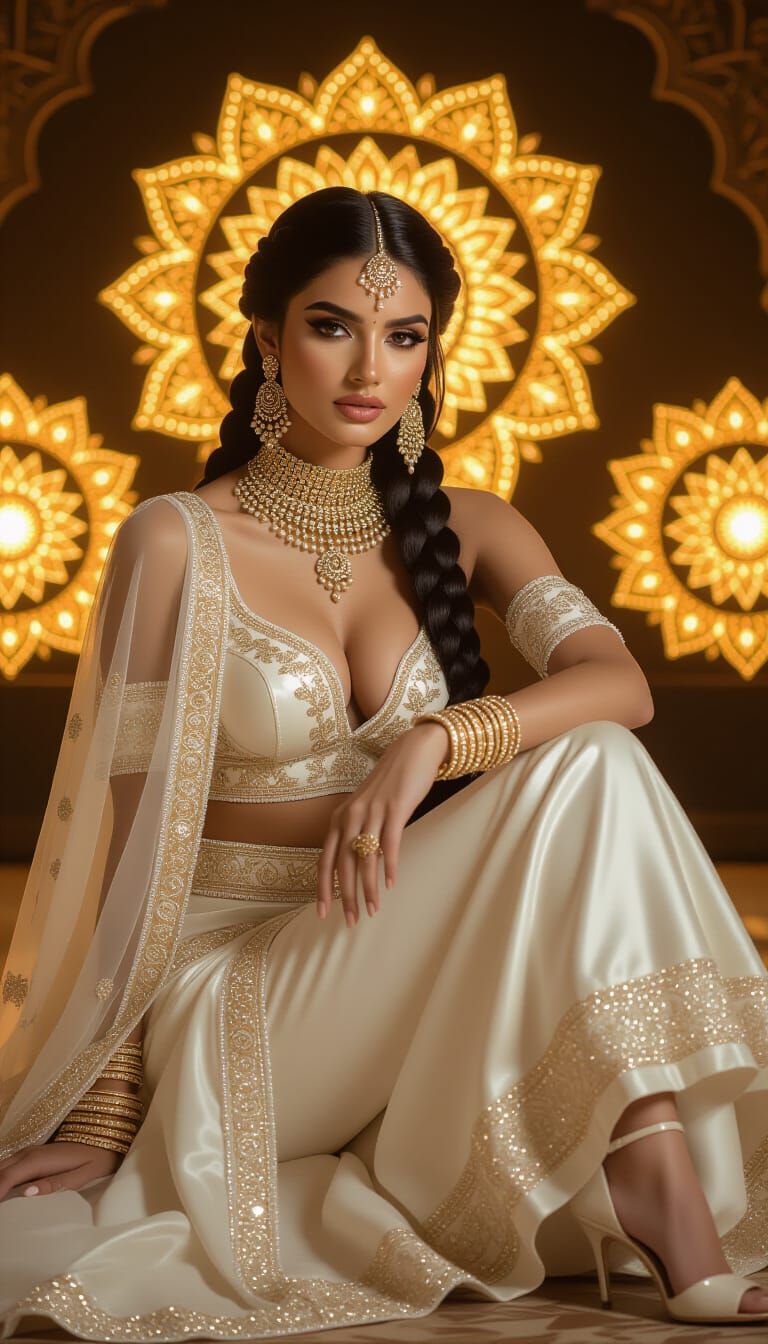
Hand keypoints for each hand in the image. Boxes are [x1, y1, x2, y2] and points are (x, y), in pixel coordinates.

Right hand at [0, 1140, 120, 1198]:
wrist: (103, 1140)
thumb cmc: (93, 1161)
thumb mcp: (79, 1176)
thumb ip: (53, 1185)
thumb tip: (26, 1193)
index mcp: (38, 1160)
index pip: (5, 1177)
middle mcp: (28, 1153)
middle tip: (1, 1215)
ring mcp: (28, 1152)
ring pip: (1, 1168)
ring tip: (3, 1208)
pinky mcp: (30, 1156)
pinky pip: (8, 1167)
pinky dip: (2, 1179)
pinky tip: (5, 1195)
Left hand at [316, 720, 448, 924]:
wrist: (412, 752)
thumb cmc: (389, 784)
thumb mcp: (365, 808)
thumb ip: (357, 832)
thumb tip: (356, 864)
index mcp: (340, 818)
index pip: (325, 859)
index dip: (322, 888)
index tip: (322, 912)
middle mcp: (351, 815)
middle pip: (342, 864)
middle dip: (345, 896)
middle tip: (351, 921)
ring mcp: (372, 811)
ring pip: (364, 858)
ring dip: (368, 887)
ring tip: (372, 909)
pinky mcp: (394, 808)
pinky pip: (389, 843)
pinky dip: (389, 866)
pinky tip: (391, 884)